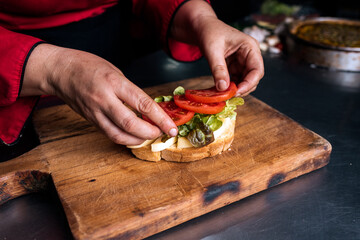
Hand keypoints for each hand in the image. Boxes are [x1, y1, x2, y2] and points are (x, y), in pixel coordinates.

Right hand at [21, 44, 177, 144]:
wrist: (60, 71)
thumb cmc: (89, 66)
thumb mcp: (116, 72)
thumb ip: (131, 91)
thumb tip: (148, 109)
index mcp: (114, 82)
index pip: (143, 104)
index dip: (160, 119)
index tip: (171, 127)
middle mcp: (104, 99)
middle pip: (130, 124)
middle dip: (150, 133)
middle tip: (162, 133)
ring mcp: (95, 111)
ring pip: (118, 135)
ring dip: (137, 140)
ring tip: (148, 136)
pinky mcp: (90, 120)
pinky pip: (109, 134)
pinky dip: (124, 138)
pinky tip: (134, 136)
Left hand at [171, 0, 263, 95]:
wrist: (202, 28)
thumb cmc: (209, 33)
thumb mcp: (212, 50)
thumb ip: (218, 69)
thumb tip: (222, 88)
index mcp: (250, 47)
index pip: (257, 70)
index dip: (249, 83)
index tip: (237, 92)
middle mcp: (250, 55)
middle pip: (252, 78)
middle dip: (242, 88)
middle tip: (228, 96)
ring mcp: (243, 62)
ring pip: (244, 81)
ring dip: (234, 89)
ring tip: (222, 94)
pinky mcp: (235, 67)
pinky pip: (235, 81)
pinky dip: (228, 87)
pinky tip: (219, 91)